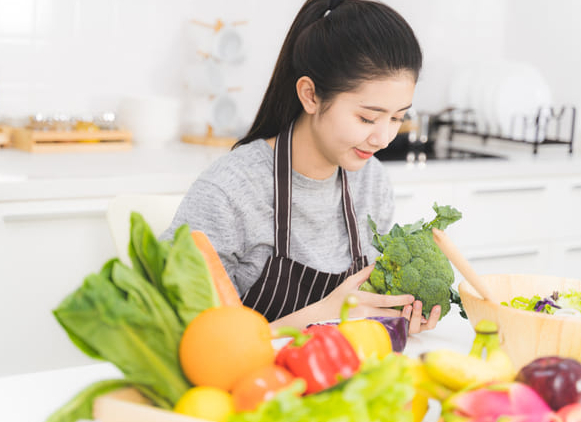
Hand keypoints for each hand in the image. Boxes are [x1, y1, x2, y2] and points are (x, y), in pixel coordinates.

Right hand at [322, 264, 439, 333]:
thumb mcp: (349, 282)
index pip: (384, 301)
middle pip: (391, 315)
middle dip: (407, 313)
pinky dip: (395, 329)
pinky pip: (384, 331)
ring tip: (416, 317)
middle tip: (420, 308)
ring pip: (389, 325)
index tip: (412, 297)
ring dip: (403, 322)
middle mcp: (366, 314)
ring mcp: (367, 324)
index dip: (400, 299)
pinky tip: (404, 326)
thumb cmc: (336, 299)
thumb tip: (377, 263)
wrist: (323, 317)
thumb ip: (364, 273)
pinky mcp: (366, 331)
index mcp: (363, 300)